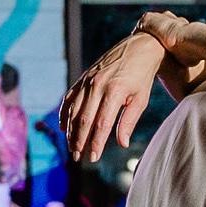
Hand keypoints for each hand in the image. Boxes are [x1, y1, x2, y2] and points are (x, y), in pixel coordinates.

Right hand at [62, 32, 167, 163]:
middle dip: (80, 141)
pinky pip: (69, 98)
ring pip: (74, 111)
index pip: (102, 123)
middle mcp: (97, 85)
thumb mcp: (141, 99)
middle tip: (78, 158)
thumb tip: (122, 144)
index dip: (96, 143)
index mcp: (114, 91)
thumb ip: (129, 121)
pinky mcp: (83, 78)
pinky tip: (64, 128)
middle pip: (84, 119)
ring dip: (71, 131)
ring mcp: (87, 80)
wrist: (138, 48)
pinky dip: (65, 114)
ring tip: (72, 148)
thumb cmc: (142, 77)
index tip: (93, 159)